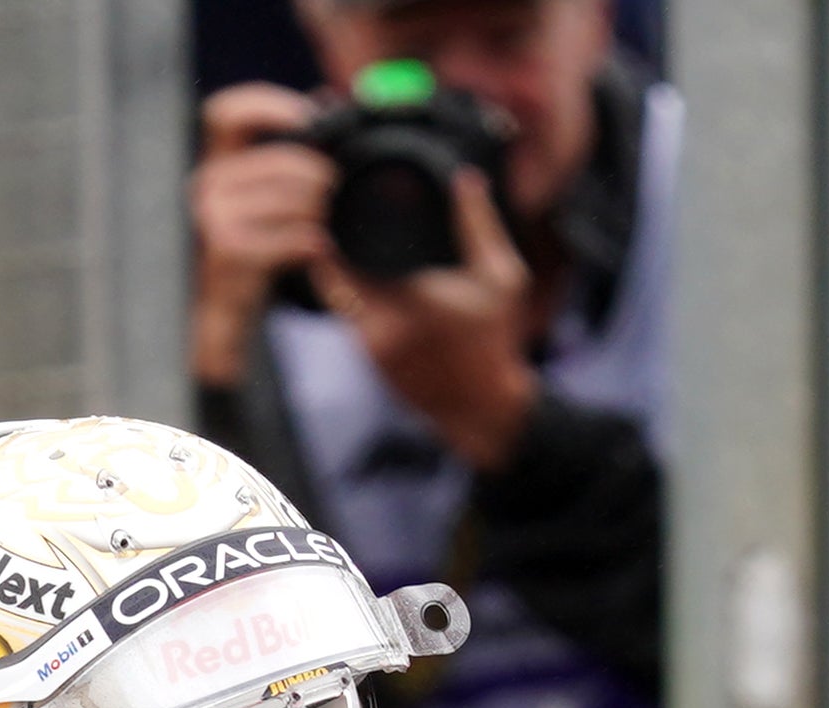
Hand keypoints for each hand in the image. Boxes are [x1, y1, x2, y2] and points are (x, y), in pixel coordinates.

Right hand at [190, 85, 336, 382]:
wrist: (208, 333)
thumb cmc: (238, 267)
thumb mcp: (250, 209)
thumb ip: (278, 161)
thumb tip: (322, 101)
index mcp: (209, 171)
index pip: (226, 113)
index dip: (267, 105)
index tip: (306, 116)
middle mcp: (204, 189)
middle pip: (281, 162)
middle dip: (319, 176)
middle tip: (334, 194)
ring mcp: (213, 221)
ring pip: (292, 199)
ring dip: (320, 214)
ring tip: (326, 229)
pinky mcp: (230, 254)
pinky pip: (292, 236)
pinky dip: (313, 243)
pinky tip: (319, 252)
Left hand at [313, 169, 540, 471]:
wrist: (482, 408)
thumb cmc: (495, 343)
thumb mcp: (500, 278)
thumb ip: (479, 226)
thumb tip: (464, 177)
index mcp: (407, 302)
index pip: (343, 256)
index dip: (332, 222)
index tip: (333, 195)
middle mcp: (377, 326)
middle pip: (328, 271)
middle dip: (329, 237)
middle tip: (332, 204)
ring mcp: (367, 344)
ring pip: (333, 292)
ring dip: (335, 262)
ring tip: (342, 226)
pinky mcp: (367, 356)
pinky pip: (345, 310)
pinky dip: (348, 287)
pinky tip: (360, 262)